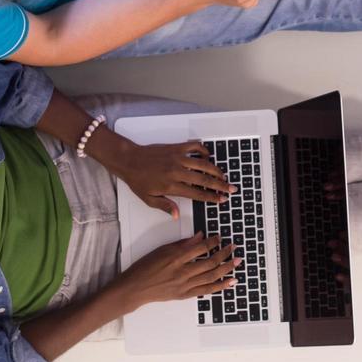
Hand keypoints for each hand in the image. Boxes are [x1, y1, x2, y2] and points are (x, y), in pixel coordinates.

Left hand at [111, 139, 236, 218]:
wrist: (129, 160)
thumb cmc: (138, 180)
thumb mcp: (149, 199)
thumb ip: (165, 206)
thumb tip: (177, 215)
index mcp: (171, 186)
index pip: (197, 193)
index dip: (211, 197)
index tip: (221, 200)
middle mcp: (177, 172)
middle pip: (204, 179)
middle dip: (220, 185)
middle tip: (231, 189)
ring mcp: (178, 158)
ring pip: (203, 164)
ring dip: (216, 170)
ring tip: (223, 176)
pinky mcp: (176, 148)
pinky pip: (194, 147)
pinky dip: (203, 151)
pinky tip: (208, 156)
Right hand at [112, 233, 238, 310]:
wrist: (136, 288)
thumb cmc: (145, 267)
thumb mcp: (162, 249)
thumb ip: (183, 243)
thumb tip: (199, 236)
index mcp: (176, 257)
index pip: (201, 247)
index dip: (213, 242)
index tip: (219, 238)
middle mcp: (182, 271)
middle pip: (210, 261)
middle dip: (224, 253)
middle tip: (233, 248)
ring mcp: (185, 285)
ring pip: (211, 276)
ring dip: (226, 268)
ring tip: (237, 262)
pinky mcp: (185, 295)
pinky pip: (206, 290)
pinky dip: (220, 286)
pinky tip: (230, 282)